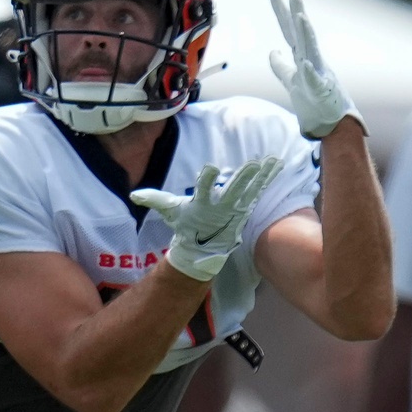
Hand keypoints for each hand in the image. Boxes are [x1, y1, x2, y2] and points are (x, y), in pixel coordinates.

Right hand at [131, 157, 282, 280]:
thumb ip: (155, 200)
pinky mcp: (245, 208)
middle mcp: (221, 208)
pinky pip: (258, 190)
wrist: (203, 250)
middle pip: (233, 191)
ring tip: (271, 161)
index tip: (211, 168)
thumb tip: (134, 195)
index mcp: (201, 206)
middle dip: (243, 179)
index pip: (202, 191)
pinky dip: (268, 178)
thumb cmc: (186, 225)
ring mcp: (236, 209)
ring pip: (250, 190)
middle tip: (253, 165)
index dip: (207, 180)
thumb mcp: (170, 212)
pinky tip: (276, 164)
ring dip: (261, 175)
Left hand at [268, 0, 365, 139]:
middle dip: (295, 12)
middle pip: (300, 34)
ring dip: (306, 34)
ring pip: (311, 51)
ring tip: (300, 17)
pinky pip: (314, 81)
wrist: (330, 122)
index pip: (289, 31)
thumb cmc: (313, 100)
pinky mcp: (321, 92)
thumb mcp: (291, 80)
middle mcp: (311, 61)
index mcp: (302, 57)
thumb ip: (280, 66)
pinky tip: (305, 63)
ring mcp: (318, 74)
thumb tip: (272, 51)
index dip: (281, 13)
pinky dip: (310, 72)